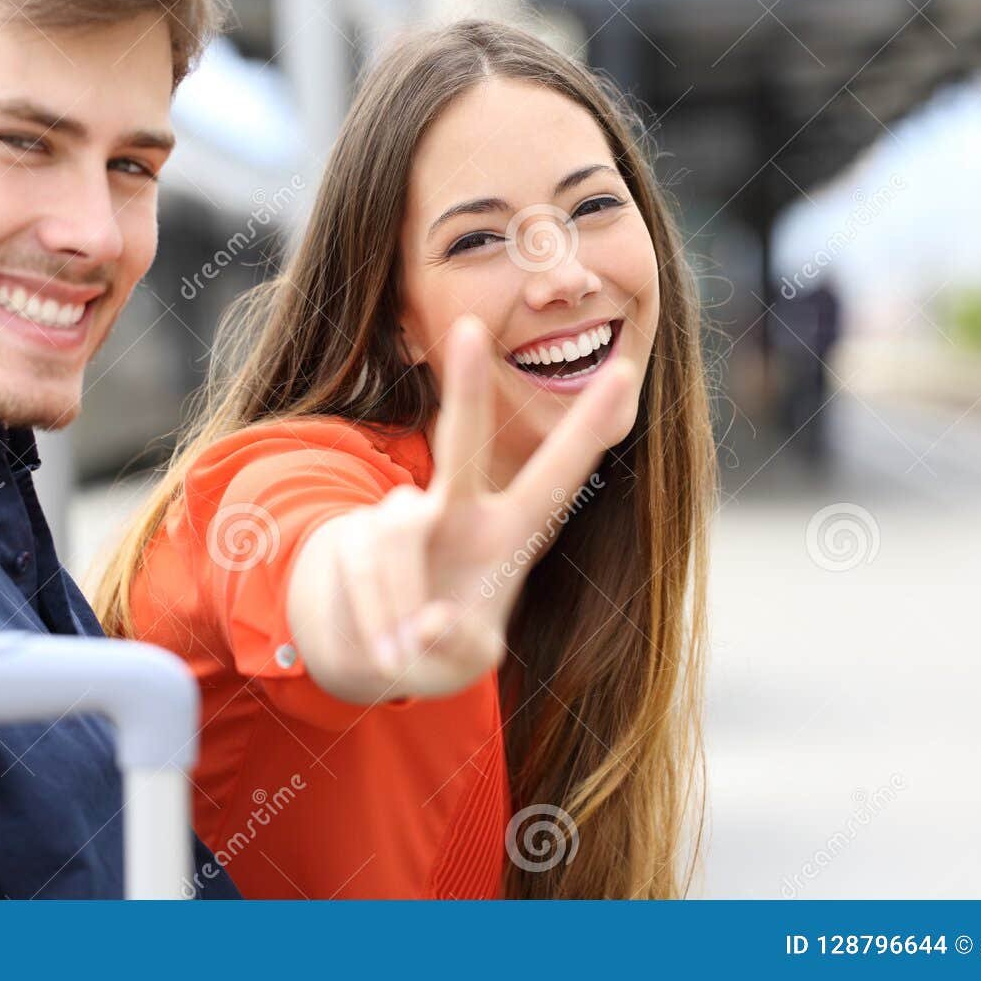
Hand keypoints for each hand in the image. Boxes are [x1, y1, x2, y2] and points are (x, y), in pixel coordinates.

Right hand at [285, 314, 637, 702]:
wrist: (367, 647)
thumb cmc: (437, 638)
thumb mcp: (468, 654)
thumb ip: (462, 645)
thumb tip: (432, 624)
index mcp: (509, 533)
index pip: (556, 475)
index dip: (589, 428)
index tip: (628, 374)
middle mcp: (458, 510)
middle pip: (460, 442)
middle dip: (465, 388)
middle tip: (466, 325)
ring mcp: (401, 518)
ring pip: (398, 542)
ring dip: (400, 607)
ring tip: (402, 654)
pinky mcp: (351, 535)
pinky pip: (364, 572)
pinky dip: (376, 623)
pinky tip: (384, 650)